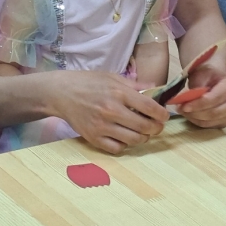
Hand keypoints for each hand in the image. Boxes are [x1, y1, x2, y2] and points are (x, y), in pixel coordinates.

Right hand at [51, 71, 168, 154]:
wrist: (61, 93)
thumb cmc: (88, 82)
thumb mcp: (113, 77)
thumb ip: (135, 85)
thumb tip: (156, 88)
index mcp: (119, 93)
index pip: (149, 108)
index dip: (162, 114)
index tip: (164, 116)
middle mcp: (111, 110)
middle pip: (144, 127)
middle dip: (156, 128)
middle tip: (157, 126)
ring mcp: (101, 126)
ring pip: (133, 140)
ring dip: (143, 138)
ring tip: (143, 132)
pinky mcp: (93, 138)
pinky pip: (117, 149)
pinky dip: (125, 145)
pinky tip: (125, 137)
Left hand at [177, 65, 225, 128]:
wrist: (215, 79)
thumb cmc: (208, 75)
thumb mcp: (200, 75)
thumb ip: (196, 89)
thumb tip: (186, 102)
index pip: (214, 99)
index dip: (197, 104)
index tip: (183, 106)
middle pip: (214, 113)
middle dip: (195, 113)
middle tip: (180, 109)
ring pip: (211, 121)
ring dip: (194, 118)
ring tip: (184, 111)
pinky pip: (210, 126)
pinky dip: (198, 122)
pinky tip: (191, 114)